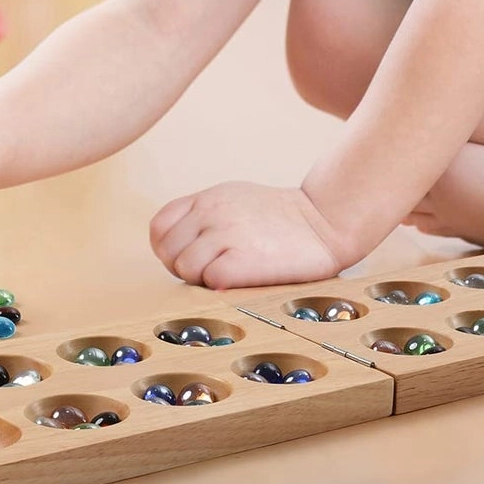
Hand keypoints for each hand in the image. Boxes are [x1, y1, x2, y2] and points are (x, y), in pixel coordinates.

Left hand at [150, 182, 346, 288]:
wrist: (324, 222)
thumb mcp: (235, 200)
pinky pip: (209, 279)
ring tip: (228, 275)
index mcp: (207, 198)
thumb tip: (174, 247)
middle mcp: (211, 211)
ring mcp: (226, 233)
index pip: (159, 226)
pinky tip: (240, 280)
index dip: (167, 249)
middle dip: (182, 268)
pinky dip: (220, 286)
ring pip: (184, 268)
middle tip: (209, 272)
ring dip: (201, 279)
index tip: (187, 259)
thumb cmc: (280, 218)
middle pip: (167, 251)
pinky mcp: (242, 259)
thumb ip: (204, 216)